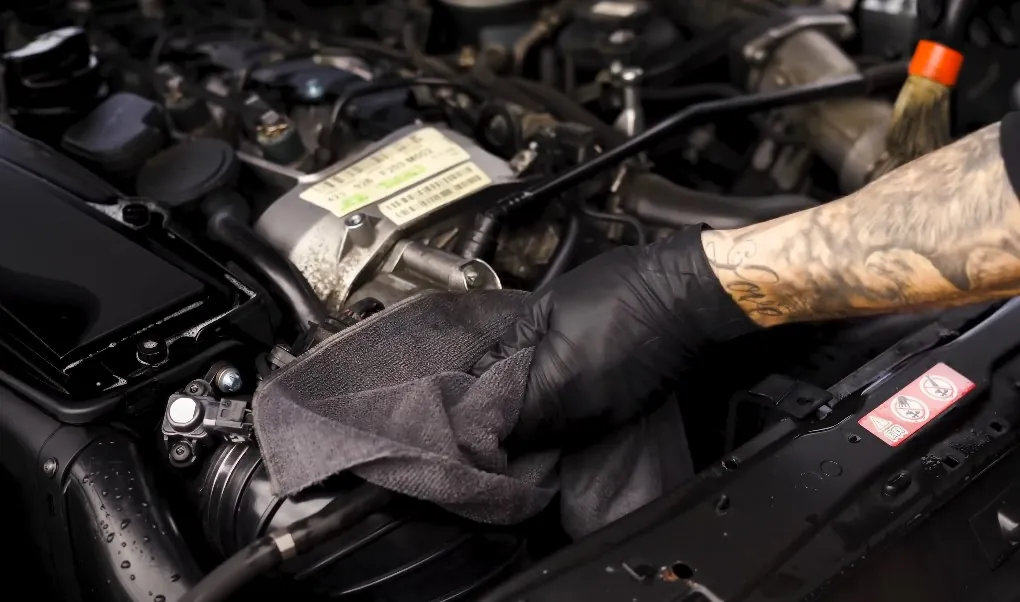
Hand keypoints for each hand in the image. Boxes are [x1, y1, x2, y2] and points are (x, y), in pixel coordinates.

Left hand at [473, 226, 756, 451]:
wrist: (684, 294)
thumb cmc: (619, 290)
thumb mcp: (550, 304)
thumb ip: (512, 341)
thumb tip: (482, 367)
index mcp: (555, 386)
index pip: (506, 426)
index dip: (483, 419)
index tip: (467, 406)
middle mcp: (581, 415)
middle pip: (529, 438)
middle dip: (506, 425)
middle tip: (487, 403)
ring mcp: (606, 419)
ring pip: (556, 437)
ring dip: (534, 424)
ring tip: (516, 398)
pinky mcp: (624, 415)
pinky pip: (582, 429)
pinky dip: (562, 419)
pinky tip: (553, 396)